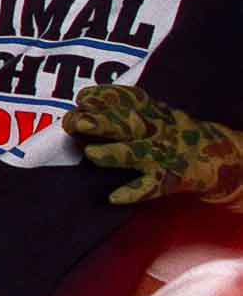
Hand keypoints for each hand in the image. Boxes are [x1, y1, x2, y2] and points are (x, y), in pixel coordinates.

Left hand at [64, 84, 242, 210]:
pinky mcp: (168, 179)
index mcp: (151, 111)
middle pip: (128, 124)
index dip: (105, 98)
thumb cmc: (167, 133)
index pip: (127, 99)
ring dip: (114, 153)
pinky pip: (149, 187)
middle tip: (78, 122)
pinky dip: (132, 193)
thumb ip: (118, 109)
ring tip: (91, 154)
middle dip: (103, 123)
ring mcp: (162, 154)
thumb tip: (81, 105)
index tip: (82, 99)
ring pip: (136, 154)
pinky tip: (113, 197)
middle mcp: (156, 130)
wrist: (217, 156)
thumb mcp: (152, 113)